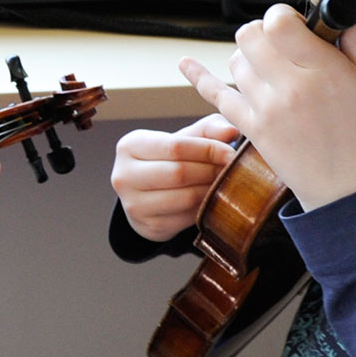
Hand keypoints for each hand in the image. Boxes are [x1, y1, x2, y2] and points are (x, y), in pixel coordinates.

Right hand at [110, 114, 238, 241]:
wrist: (146, 193)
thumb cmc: (168, 160)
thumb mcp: (183, 139)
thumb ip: (207, 130)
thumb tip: (230, 132)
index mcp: (129, 146)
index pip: (175, 147)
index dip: (208, 149)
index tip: (230, 152)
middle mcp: (124, 175)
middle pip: (179, 173)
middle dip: (211, 171)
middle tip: (231, 169)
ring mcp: (133, 204)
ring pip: (185, 198)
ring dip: (211, 191)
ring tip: (223, 183)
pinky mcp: (148, 226)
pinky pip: (187, 218)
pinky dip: (204, 209)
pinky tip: (210, 199)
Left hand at [179, 4, 355, 210]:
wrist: (352, 192)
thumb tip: (346, 12)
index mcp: (321, 72)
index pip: (278, 23)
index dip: (282, 16)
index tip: (294, 25)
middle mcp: (287, 87)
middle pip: (249, 36)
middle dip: (263, 32)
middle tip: (281, 45)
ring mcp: (264, 108)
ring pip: (236, 61)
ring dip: (249, 57)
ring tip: (271, 68)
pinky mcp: (250, 127)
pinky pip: (216, 95)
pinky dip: (199, 76)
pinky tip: (185, 63)